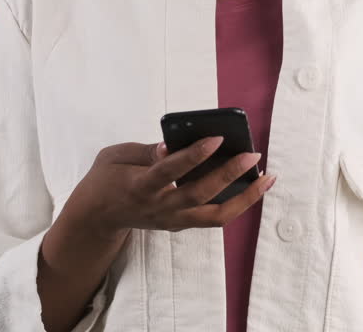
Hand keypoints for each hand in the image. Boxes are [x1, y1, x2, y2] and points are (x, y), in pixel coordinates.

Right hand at [64, 136, 276, 238]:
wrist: (96, 217)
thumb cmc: (106, 178)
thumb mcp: (116, 156)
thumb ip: (146, 151)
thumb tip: (173, 145)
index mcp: (139, 186)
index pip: (170, 170)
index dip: (193, 155)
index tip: (216, 138)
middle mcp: (159, 207)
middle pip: (200, 195)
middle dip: (229, 174)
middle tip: (252, 154)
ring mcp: (172, 220)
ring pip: (215, 216)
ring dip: (245, 198)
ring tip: (266, 178)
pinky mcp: (180, 224)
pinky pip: (213, 218)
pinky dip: (236, 203)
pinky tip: (253, 186)